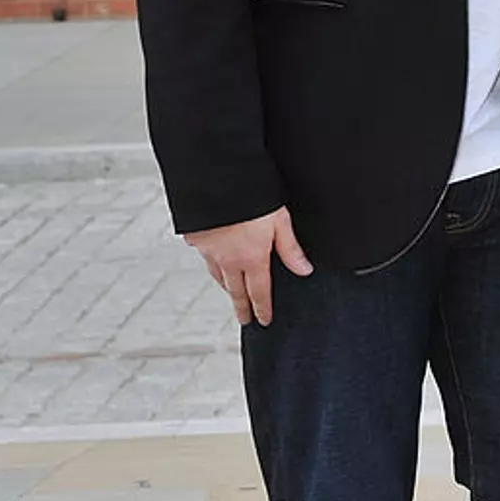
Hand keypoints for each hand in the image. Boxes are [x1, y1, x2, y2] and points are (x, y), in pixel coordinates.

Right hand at [185, 207, 311, 325]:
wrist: (216, 179)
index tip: (264, 321)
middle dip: (242, 307)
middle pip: (236, 291)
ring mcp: (209, 250)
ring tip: (232, 294)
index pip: (259, 292)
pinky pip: (204, 257)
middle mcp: (228, 259)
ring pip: (218, 276)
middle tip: (245, 320)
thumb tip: (304, 270)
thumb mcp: (279, 221)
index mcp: (251, 258)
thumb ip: (290, 248)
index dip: (262, 309)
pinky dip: (211, 264)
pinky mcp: (195, 237)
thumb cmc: (251, 196)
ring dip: (226, 288)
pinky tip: (214, 262)